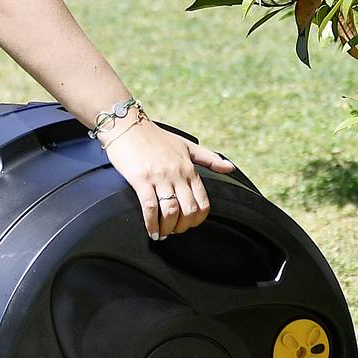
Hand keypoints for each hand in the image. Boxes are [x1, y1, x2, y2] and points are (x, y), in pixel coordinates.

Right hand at [104, 117, 237, 238]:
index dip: (198, 219)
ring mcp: (159, 177)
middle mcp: (177, 174)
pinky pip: (149, 206)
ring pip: (171, 210)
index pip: (203, 202)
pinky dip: (151, 223)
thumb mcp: (186, 145)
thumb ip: (209, 158)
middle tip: (174, 231)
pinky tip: (151, 230)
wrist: (127, 125)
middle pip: (188, 210)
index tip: (188, 224)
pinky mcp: (140, 179)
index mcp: (189, 168)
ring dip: (168, 228)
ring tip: (163, 233)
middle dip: (183, 226)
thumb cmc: (155, 136)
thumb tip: (230, 167)